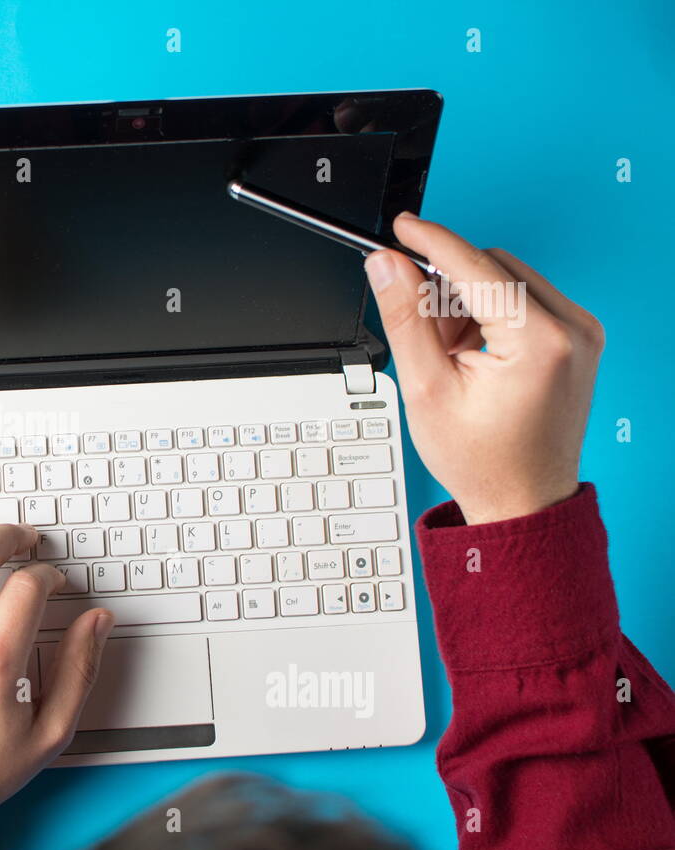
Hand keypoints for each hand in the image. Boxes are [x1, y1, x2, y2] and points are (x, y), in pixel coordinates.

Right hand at [364, 214, 604, 524]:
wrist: (522, 502)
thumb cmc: (483, 461)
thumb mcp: (426, 388)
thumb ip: (404, 318)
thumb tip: (387, 265)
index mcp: (540, 341)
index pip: (477, 267)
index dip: (432, 242)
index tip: (402, 226)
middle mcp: (573, 328)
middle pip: (494, 267)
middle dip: (448, 289)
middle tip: (422, 333)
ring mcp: (581, 332)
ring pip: (508, 280)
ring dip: (467, 303)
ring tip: (449, 356)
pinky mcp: (577, 338)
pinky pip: (525, 300)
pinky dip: (489, 314)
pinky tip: (471, 354)